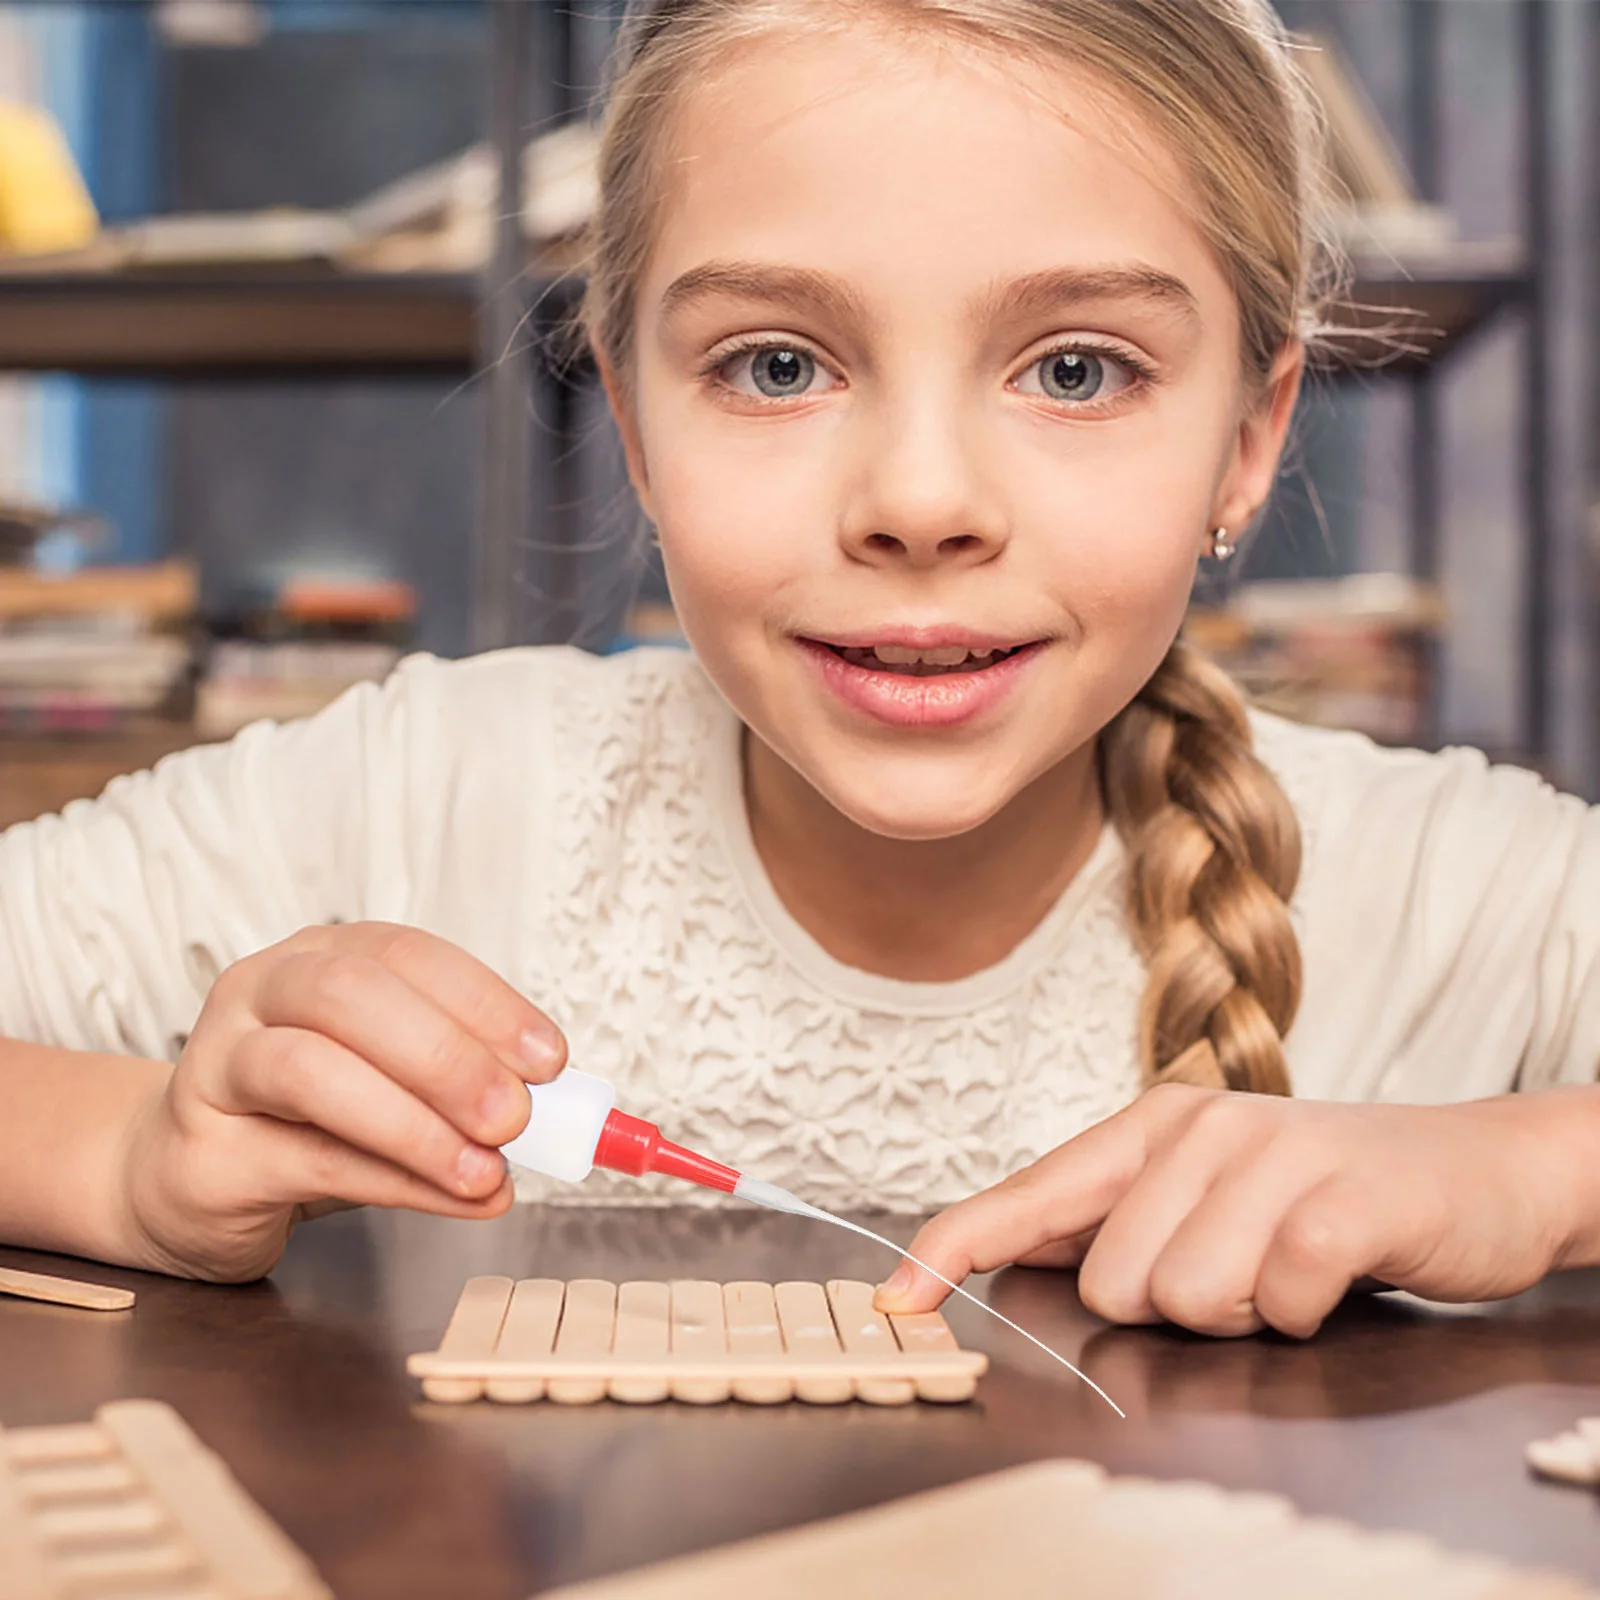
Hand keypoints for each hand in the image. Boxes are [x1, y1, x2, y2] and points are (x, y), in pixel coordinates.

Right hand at [114, 922, 565, 1280]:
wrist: (179, 1175)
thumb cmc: (303, 1119)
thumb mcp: (390, 1085)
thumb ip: (465, 1090)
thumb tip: (562, 1117)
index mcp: (320, 955)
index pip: (408, 956)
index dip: (486, 1002)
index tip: (551, 1059)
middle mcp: (262, 991)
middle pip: (352, 997)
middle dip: (447, 1056)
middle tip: (517, 1117)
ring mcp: (218, 1065)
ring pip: (313, 1071)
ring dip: (416, 1124)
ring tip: (487, 1171)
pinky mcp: (204, 1150)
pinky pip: (305, 1158)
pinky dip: (394, 1180)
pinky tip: (454, 1198)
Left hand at [873, 1082, 1576, 1337]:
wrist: (1475, 1171)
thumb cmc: (1320, 1195)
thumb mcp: (1207, 1193)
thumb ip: (1115, 1218)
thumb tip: (1008, 1247)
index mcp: (1151, 1127)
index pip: (1031, 1192)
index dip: (956, 1246)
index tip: (898, 1298)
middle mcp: (1199, 1127)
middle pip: (1112, 1281)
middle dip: (1172, 1309)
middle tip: (1241, 1272)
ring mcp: (1271, 1152)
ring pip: (1186, 1296)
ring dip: (1242, 1312)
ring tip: (1285, 1270)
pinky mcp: (1341, 1194)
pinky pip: (1279, 1296)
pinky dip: (1304, 1311)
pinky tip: (1330, 1275)